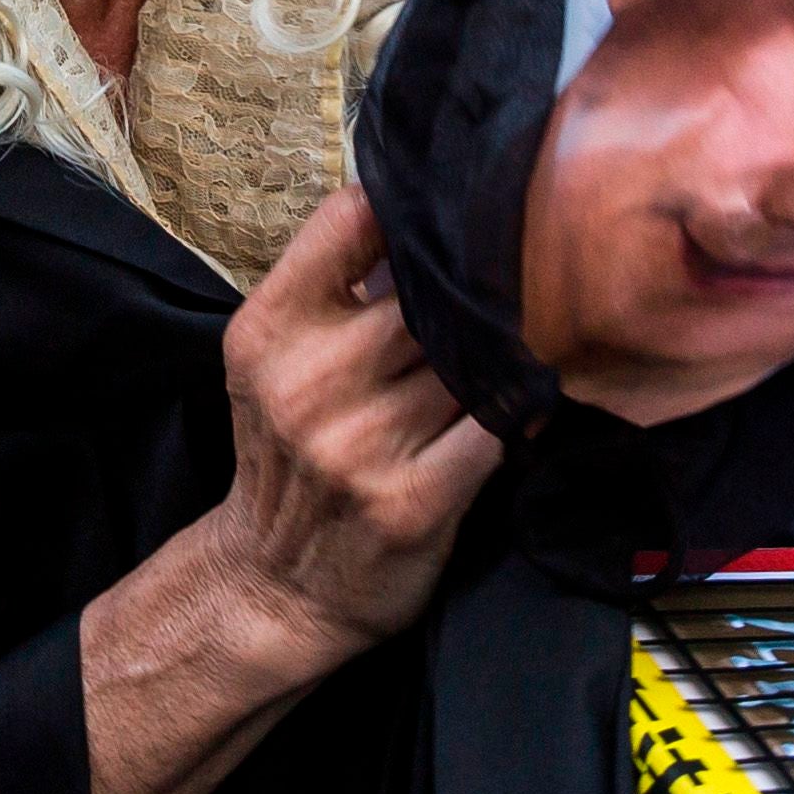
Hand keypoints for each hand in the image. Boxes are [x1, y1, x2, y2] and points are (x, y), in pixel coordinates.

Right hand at [173, 183, 503, 684]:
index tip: (453, 214)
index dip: (412, 207)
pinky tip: (525, 404)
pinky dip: (520, 410)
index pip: (350, 218)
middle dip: (476, 289)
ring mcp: (360, 445)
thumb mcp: (274, 364)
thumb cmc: (289, 456)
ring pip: (471, 357)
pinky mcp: (413, 500)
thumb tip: (431, 219)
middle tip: (524, 274)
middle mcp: (307, 383)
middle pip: (429, 292)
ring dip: (507, 349)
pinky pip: (497, 425)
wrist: (275, 586)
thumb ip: (334, 292)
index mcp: (268, 331)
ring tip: (525, 341)